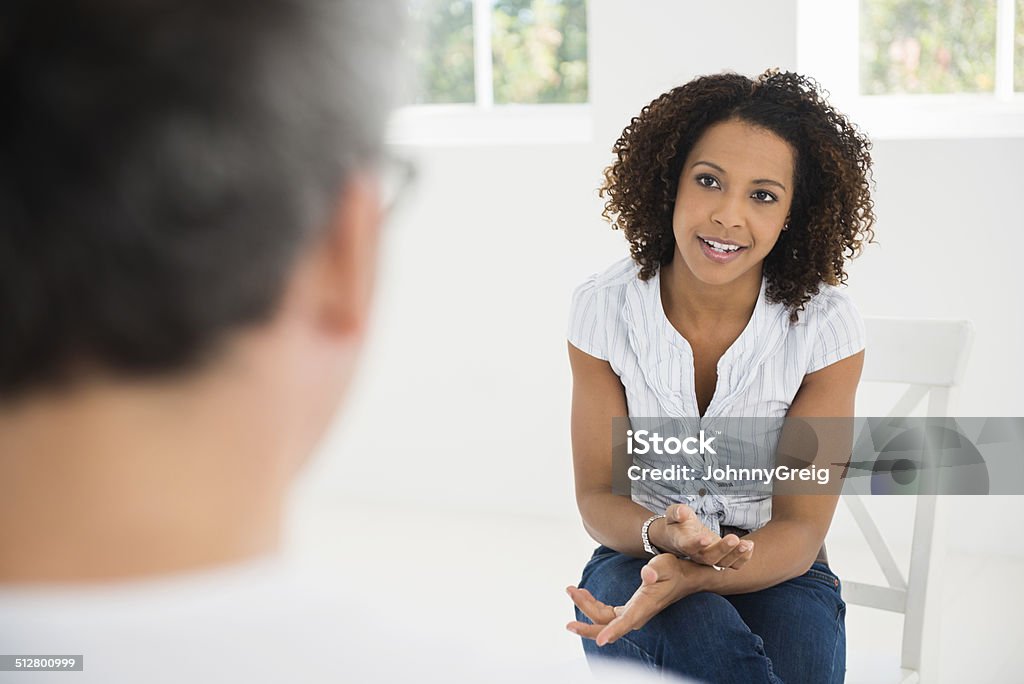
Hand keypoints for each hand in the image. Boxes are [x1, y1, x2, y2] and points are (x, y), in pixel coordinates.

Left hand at [566, 554, 694, 645]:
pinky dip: (592, 605)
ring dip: (585, 607)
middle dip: (586, 622)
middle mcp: (637, 614)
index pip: (627, 622)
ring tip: (571, 590)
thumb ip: (656, 569)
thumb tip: (647, 573)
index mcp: (644, 606)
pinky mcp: (630, 611)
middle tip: (569, 613)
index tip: (600, 641)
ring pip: (603, 619)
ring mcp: (632, 614)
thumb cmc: (675, 570)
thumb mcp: (666, 564)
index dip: (613, 632)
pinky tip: (584, 594)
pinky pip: (606, 614)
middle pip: (607, 625)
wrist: (686, 578)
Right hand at [651, 504, 753, 569]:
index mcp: (683, 543)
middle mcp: (696, 554)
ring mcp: (709, 558)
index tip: (705, 538)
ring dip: (736, 554)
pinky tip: (750, 546)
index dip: (696, 544)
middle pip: (709, 557)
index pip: (688, 546)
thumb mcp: (673, 514)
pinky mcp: (720, 558)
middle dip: (723, 549)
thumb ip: (676, 512)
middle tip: (733, 538)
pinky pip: (733, 564)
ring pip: (723, 562)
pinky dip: (743, 558)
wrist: (680, 537)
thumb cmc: (677, 524)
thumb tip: (681, 512)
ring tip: (747, 544)